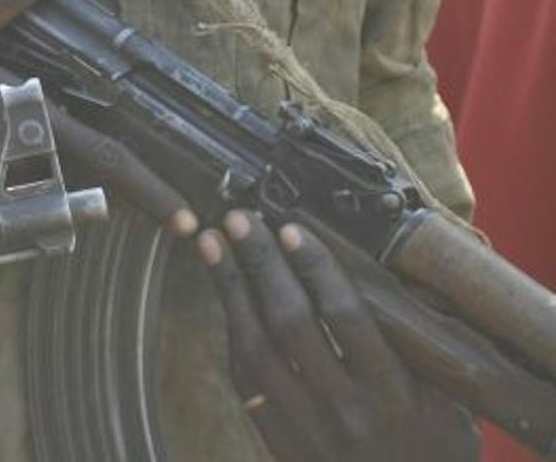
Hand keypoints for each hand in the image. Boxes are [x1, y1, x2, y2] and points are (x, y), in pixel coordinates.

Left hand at [201, 212, 477, 461]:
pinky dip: (232, 327)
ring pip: (254, 345)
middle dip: (261, 263)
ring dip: (230, 287)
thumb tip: (389, 270)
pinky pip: (245, 375)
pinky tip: (225, 292)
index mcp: (394, 395)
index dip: (315, 266)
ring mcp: (306, 426)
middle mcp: (346, 409)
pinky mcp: (278, 436)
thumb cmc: (433, 446)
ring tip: (213, 242)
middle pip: (291, 322)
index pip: (346, 315)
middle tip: (241, 220)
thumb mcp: (447, 399)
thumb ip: (417, 343)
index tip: (294, 229)